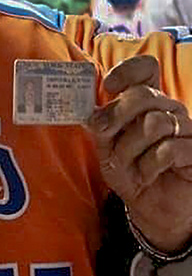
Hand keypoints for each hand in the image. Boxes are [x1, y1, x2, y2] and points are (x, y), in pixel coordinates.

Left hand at [86, 55, 191, 252]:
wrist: (152, 206)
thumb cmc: (130, 170)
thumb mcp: (106, 146)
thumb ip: (100, 123)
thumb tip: (92, 112)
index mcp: (147, 101)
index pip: (146, 69)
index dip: (127, 71)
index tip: (107, 86)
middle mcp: (169, 109)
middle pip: (143, 95)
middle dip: (116, 117)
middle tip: (103, 136)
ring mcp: (186, 129)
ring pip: (154, 122)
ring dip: (130, 148)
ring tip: (128, 165)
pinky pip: (170, 149)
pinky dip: (149, 165)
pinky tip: (147, 175)